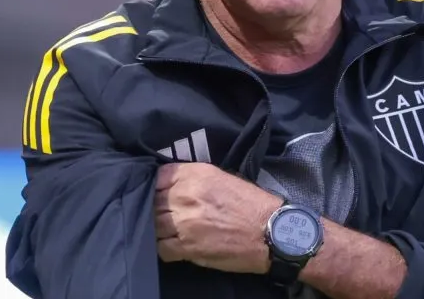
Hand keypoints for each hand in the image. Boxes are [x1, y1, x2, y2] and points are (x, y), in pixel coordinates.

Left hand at [154, 162, 281, 272]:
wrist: (271, 232)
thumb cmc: (251, 204)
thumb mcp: (222, 178)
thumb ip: (194, 179)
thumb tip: (171, 186)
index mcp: (196, 175)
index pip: (158, 177)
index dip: (157, 187)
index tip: (161, 193)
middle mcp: (186, 196)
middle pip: (153, 201)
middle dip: (156, 208)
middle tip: (164, 214)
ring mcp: (184, 223)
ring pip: (153, 224)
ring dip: (157, 228)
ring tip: (167, 230)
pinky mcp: (187, 247)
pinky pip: (161, 248)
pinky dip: (163, 247)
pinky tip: (173, 246)